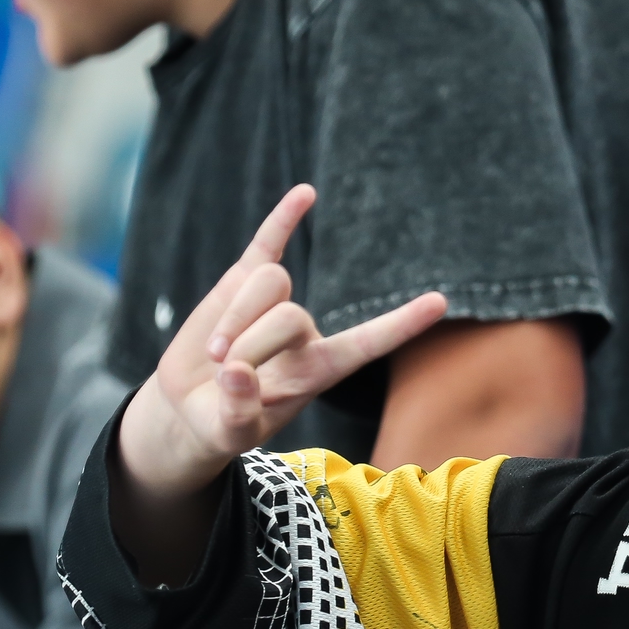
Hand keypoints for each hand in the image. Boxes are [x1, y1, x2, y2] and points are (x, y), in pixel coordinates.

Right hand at [119, 184, 446, 502]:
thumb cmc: (221, 426)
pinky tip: (307, 194)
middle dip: (251, 345)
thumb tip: (236, 373)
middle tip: (226, 376)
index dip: (399, 325)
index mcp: (317, 371)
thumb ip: (237, 411)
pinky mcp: (240, 282)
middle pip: (290, 314)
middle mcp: (304, 332)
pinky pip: (268, 243)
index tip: (440, 302)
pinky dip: (284, 219)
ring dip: (235, 318)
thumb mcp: (229, 434)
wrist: (189, 406)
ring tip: (215, 354)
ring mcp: (274, 303)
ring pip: (270, 282)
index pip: (366, 343)